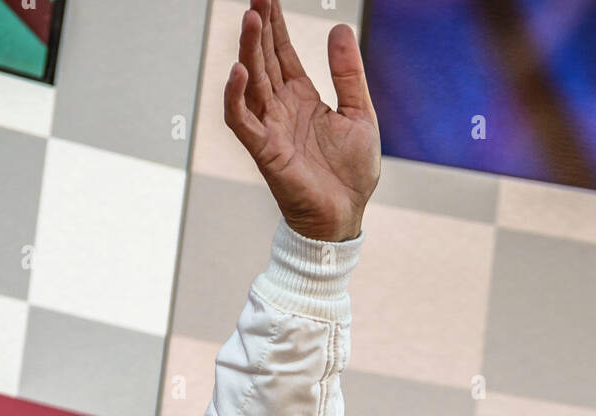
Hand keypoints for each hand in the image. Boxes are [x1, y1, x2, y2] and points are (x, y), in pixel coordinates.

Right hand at [224, 0, 380, 241]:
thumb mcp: (359, 114)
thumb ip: (348, 73)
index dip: (275, 23)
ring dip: (248, 49)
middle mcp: (281, 107)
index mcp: (302, 97)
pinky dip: (236, 96)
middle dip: (259, 26)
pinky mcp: (264, 150)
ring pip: (251, 80)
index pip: (281, 52)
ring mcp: (270, 127)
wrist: (345, 215)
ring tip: (251, 17)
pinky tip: (239, 71)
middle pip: (263, 58)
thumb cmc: (351, 174)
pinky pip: (241, 119)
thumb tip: (339, 28)